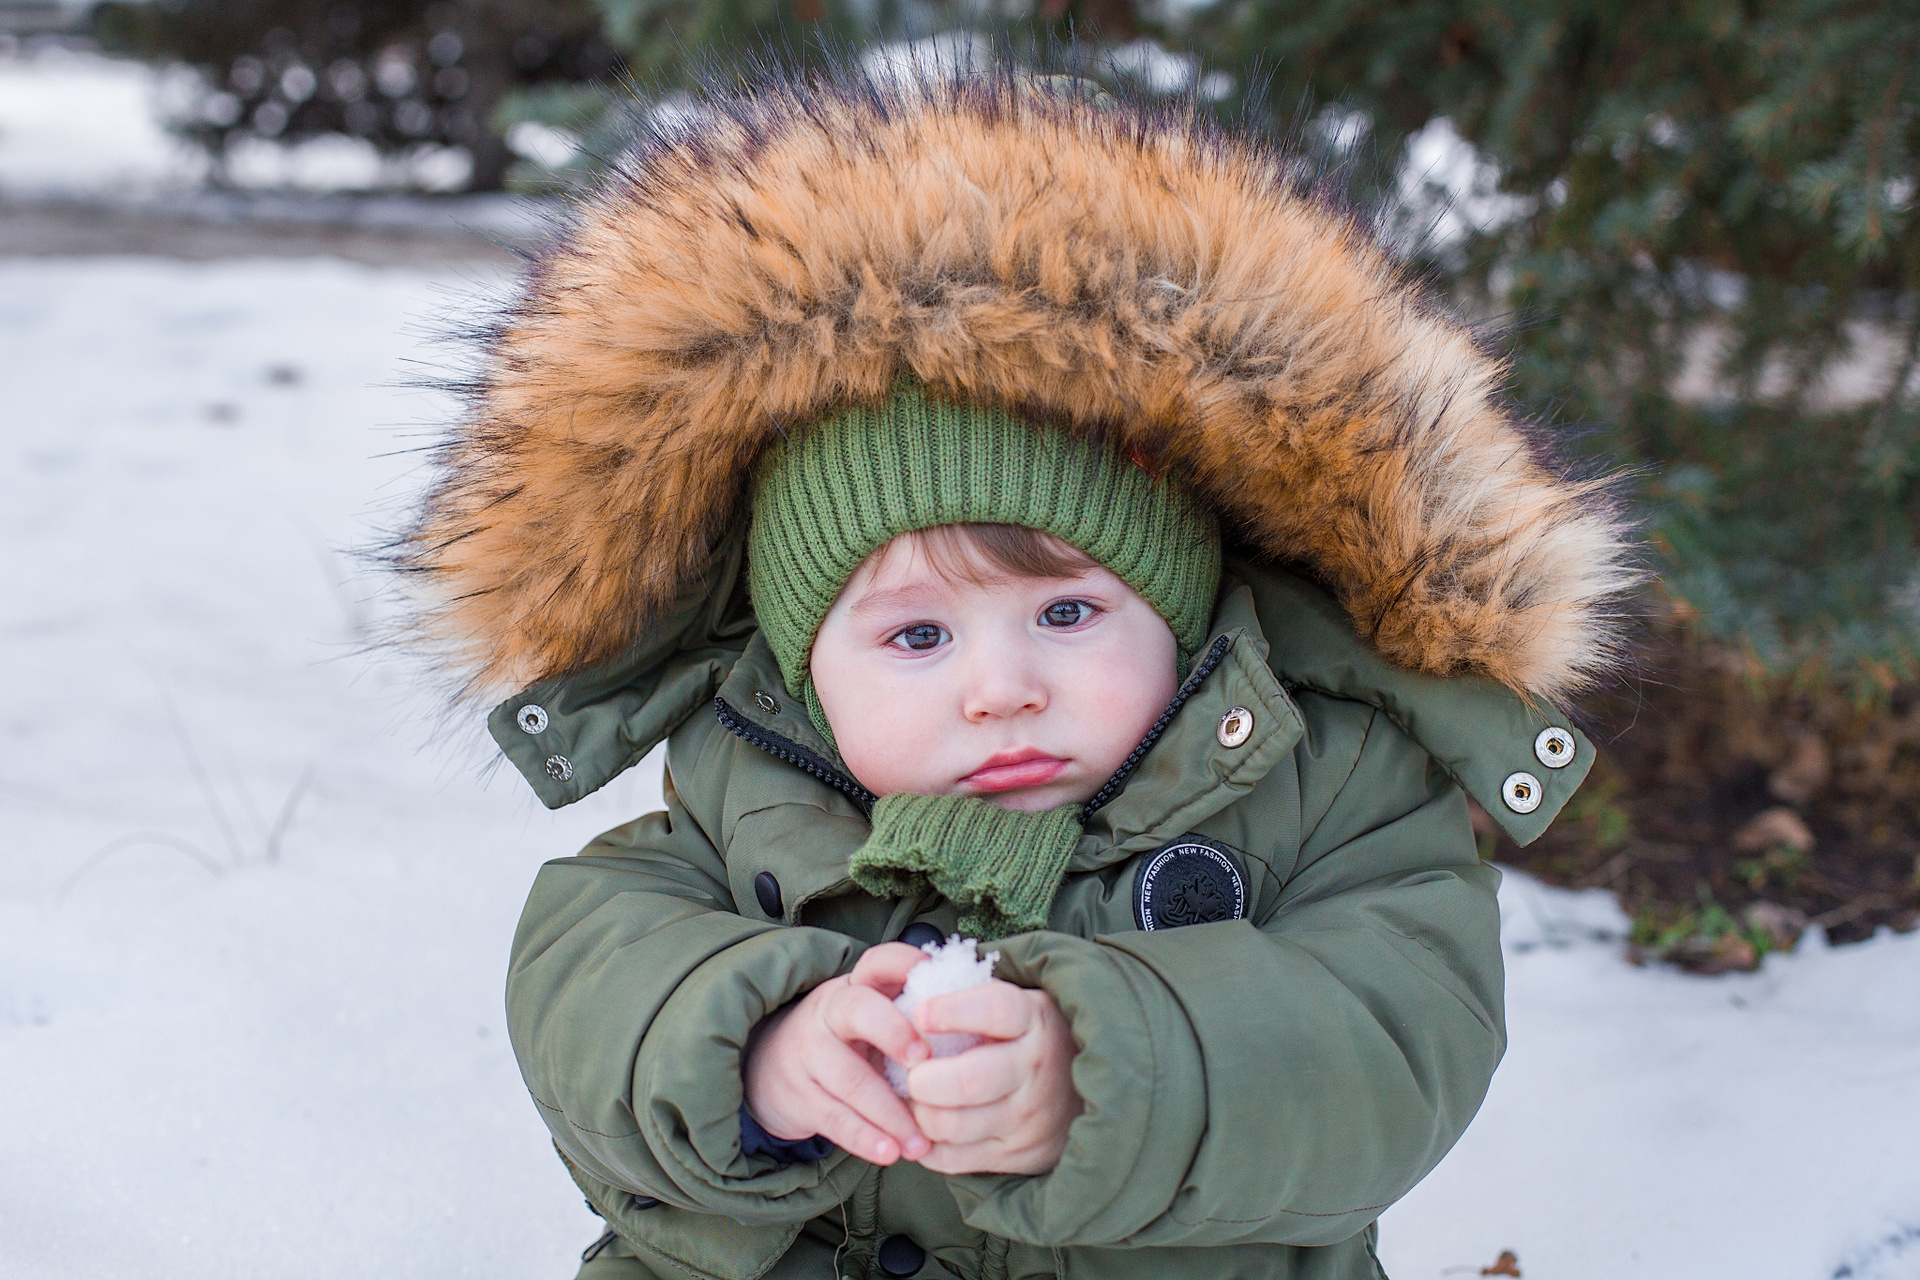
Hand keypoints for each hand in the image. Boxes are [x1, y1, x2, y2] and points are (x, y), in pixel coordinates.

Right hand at [742, 943, 933, 1165]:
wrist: (771, 1064)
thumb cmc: (847, 1038)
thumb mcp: (870, 1014)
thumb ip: (911, 1012)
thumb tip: (979, 1022)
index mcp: (857, 986)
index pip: (879, 962)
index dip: (905, 966)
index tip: (935, 985)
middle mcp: (830, 1012)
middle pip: (858, 1010)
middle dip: (894, 1032)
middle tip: (925, 1061)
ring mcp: (809, 1052)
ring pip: (850, 1078)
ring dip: (890, 1112)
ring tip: (921, 1142)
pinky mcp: (799, 1096)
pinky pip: (833, 1117)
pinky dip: (864, 1138)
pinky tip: (890, 1153)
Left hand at [903, 979, 1081, 1174]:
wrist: (1088, 1091)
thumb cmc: (1028, 1037)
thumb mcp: (1020, 1004)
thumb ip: (975, 999)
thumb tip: (911, 990)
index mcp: (1035, 1020)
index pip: (997, 1010)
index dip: (953, 1011)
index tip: (920, 1012)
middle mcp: (1035, 1069)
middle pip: (969, 1081)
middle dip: (924, 1080)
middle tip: (912, 1072)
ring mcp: (1028, 1118)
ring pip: (953, 1125)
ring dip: (919, 1113)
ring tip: (915, 1099)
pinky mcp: (1016, 1155)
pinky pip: (951, 1158)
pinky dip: (925, 1144)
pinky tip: (924, 1125)